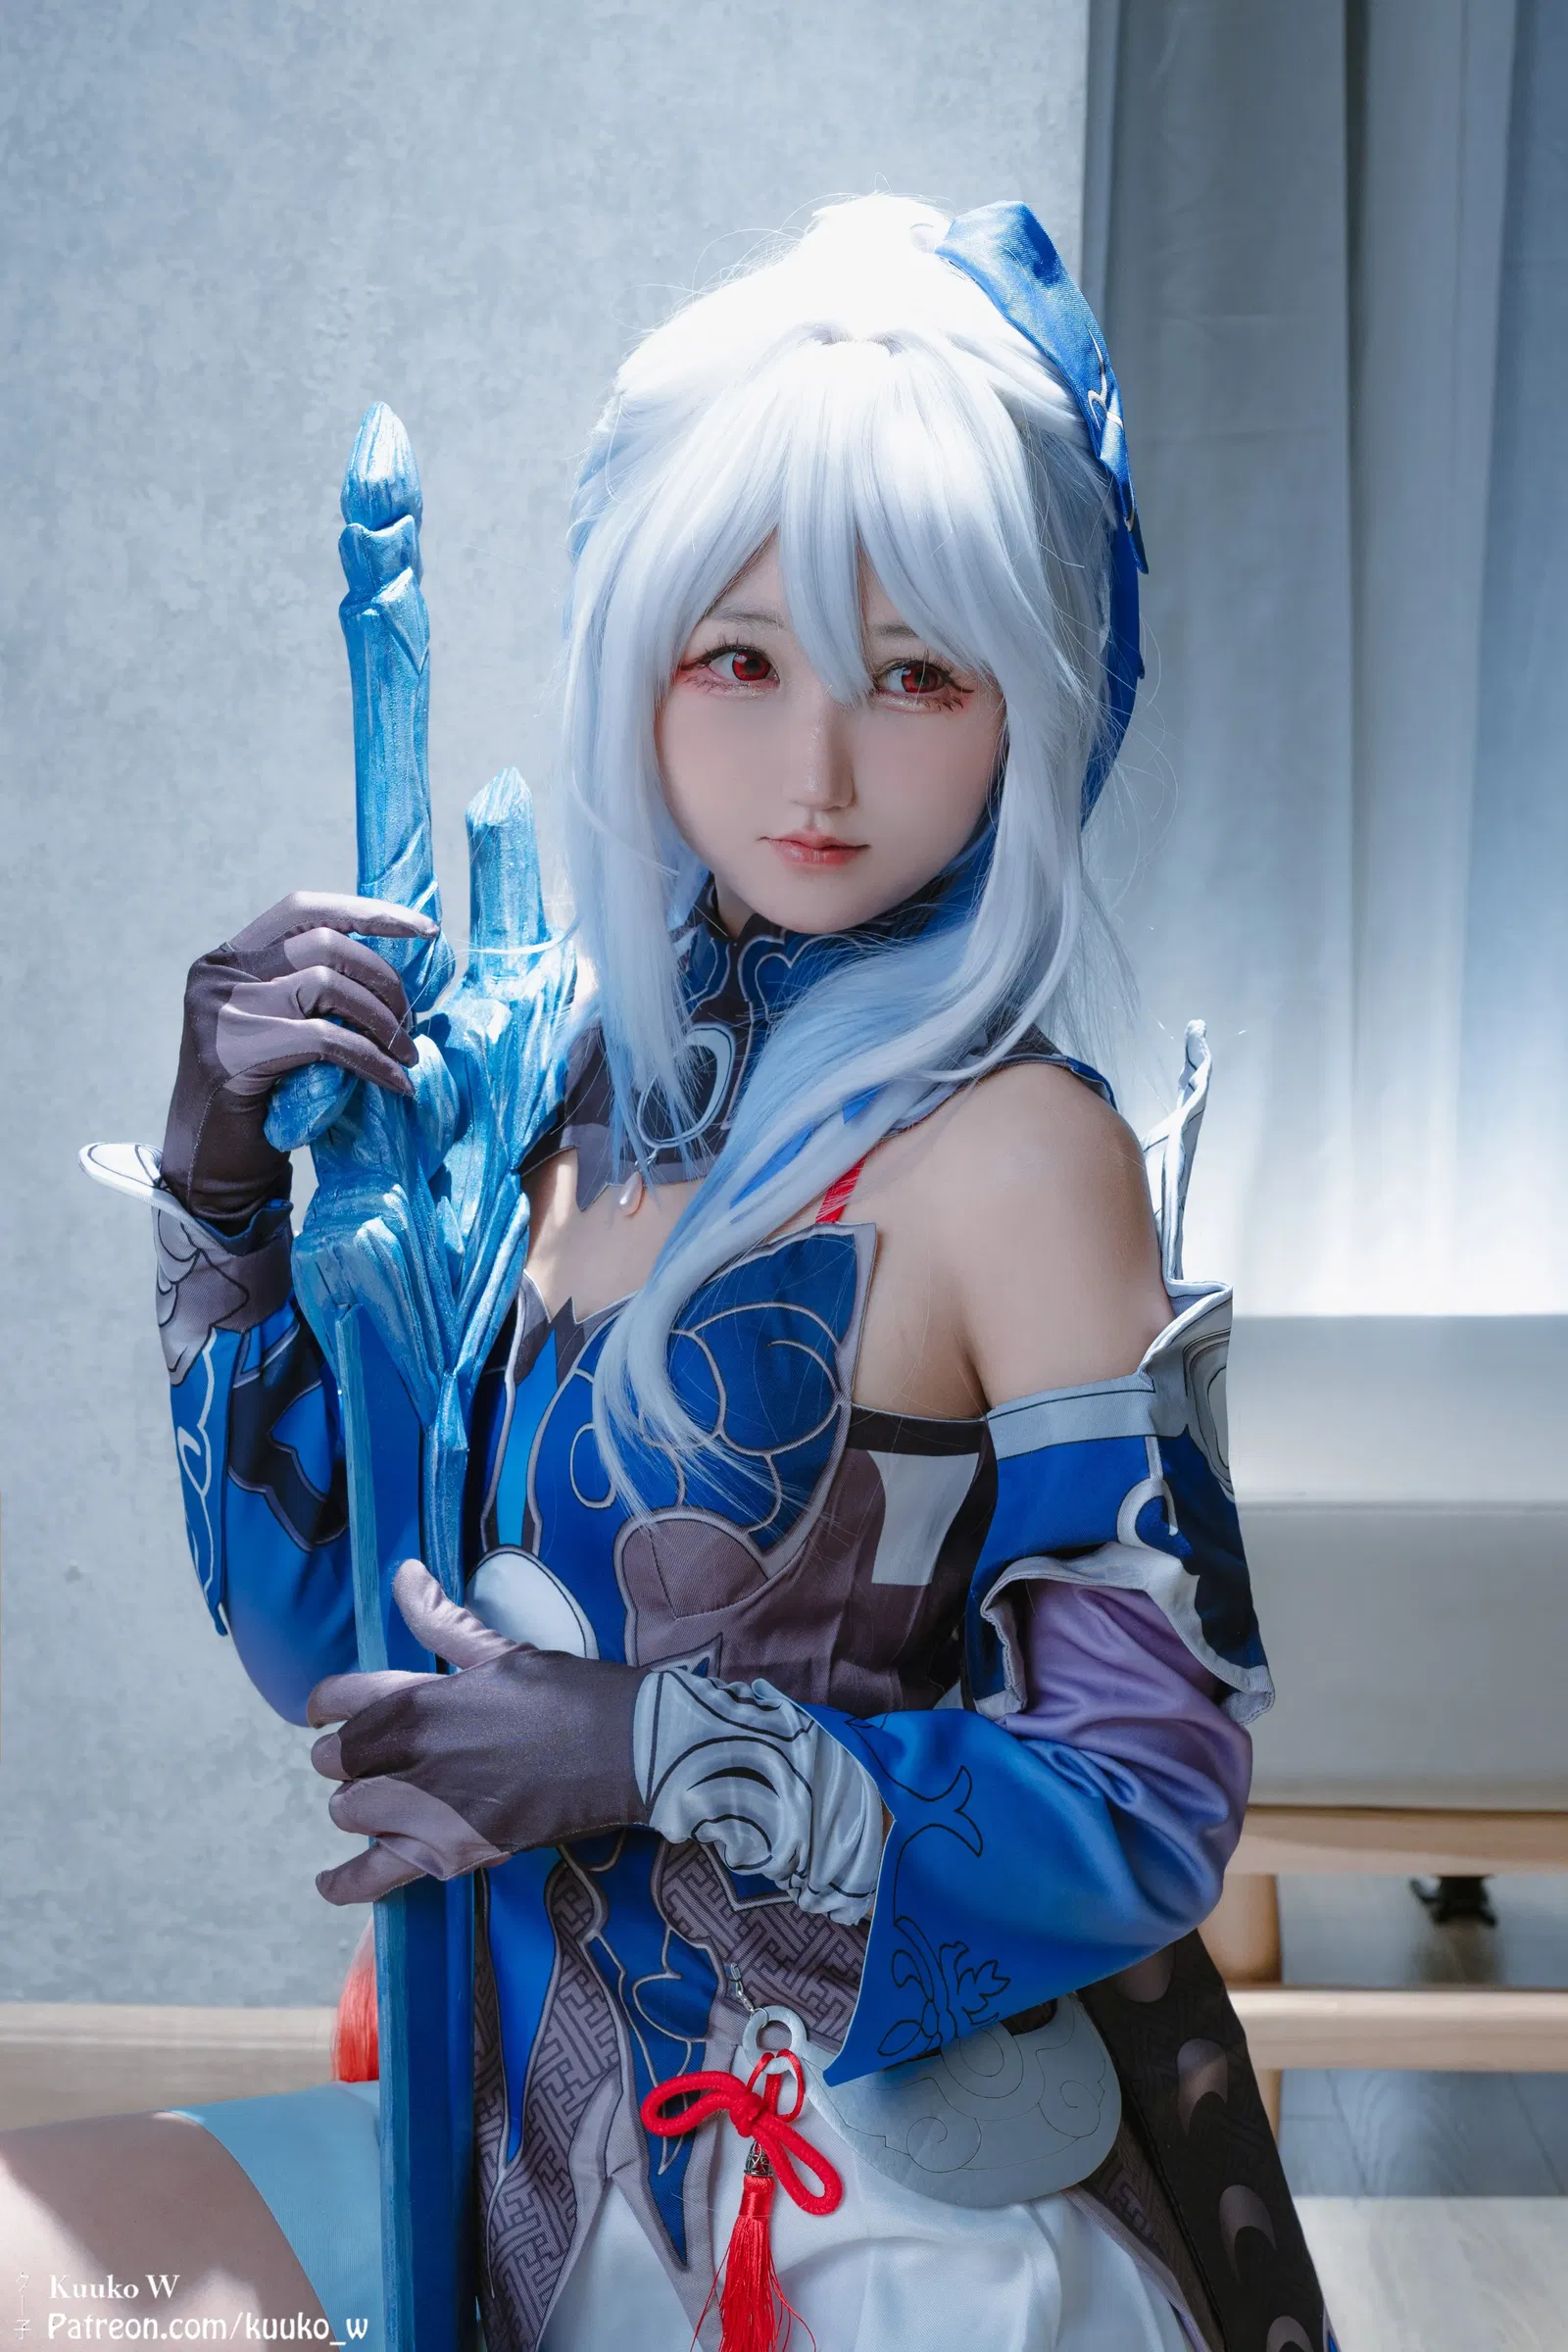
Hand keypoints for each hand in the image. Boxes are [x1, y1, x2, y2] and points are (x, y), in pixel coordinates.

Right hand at [160, 892, 436, 1226]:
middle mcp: (219, 974)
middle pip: (324, 944)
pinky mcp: (234, 1052)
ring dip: (382, 1021)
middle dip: (383, 979)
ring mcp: (221, 1011)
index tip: (425, 930)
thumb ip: (313, 992)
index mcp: (230, 958)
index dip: (368, 913)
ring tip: (408, 1054)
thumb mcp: (283, 1029)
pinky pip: (325, 1041)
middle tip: (411, 1021)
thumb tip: (396, 972)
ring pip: (327, 985)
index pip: (304, 910)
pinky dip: (373, 1061)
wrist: (212, 1167)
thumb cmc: (262, 1099)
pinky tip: (398, 1084)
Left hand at [307, 1561, 645, 1904]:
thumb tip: (403, 1573)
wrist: (627, 1751)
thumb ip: (443, 1621)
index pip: (337, 1700)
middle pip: (336, 1763)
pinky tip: (328, 1884)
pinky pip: (376, 1875)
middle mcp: (412, 1753)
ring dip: (361, 1807)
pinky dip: (348, 1883)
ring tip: (383, 1805)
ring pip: (350, 1815)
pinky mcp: (450, 1853)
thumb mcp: (502, 1650)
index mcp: (421, 1697)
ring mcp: (428, 1808)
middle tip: (376, 1761)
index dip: (324, 1707)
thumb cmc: (568, 1692)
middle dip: (348, 1761)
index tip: (323, 1715)